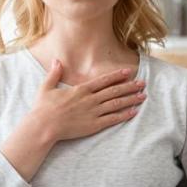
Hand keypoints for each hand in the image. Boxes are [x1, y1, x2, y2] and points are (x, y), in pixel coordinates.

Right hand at [31, 57, 145, 142]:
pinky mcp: (93, 125)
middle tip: (142, 83)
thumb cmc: (43, 108)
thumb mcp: (46, 87)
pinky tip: (134, 112)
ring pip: (116, 104)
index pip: (103, 80)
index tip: (128, 72)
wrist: (43, 126)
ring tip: (143, 96)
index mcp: (81, 90)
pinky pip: (112, 119)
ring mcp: (93, 112)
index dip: (117, 76)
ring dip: (131, 99)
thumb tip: (56, 60)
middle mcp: (90, 99)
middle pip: (114, 91)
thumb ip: (54, 73)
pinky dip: (124, 115)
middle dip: (130, 86)